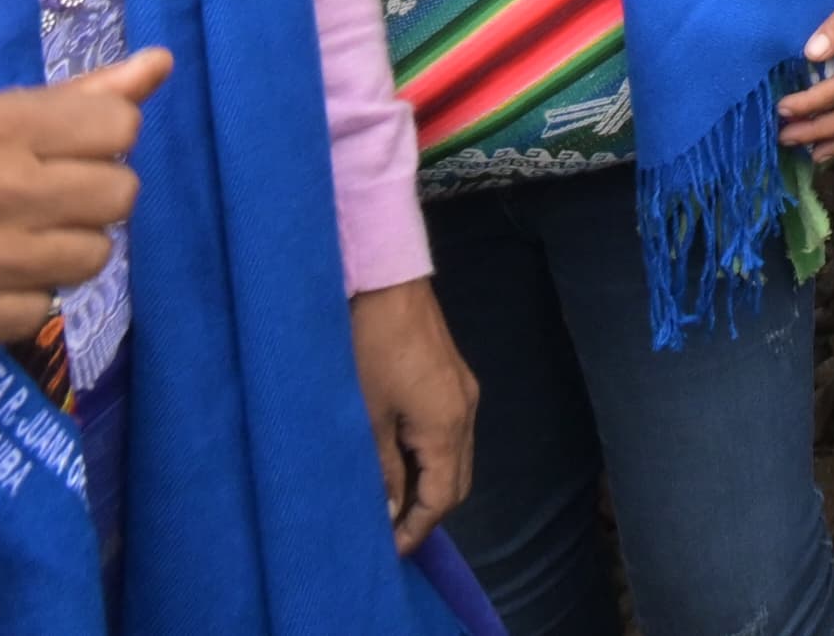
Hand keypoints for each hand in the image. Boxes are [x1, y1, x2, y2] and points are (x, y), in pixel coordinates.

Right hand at [0, 49, 169, 348]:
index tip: (73, 152)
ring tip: (18, 240)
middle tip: (49, 200)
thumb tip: (162, 65)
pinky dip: (25, 299)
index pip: (120, 128)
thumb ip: (77, 96)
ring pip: (93, 257)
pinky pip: (45, 311)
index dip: (107, 142)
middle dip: (94, 199)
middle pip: (120, 196)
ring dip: (65, 251)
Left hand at [345, 279, 477, 553]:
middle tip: (389, 533)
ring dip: (429, 484)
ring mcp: (464, 393)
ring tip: (391, 501)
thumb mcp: (366, 416)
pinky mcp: (454, 378)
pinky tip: (400, 460)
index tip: (388, 551)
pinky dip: (430, 457)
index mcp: (447, 426)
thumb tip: (390, 512)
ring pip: (457, 457)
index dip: (416, 529)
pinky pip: (451, 433)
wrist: (387, 282)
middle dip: (427, 512)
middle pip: (457, 481)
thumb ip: (381, 469)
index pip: (442, 497)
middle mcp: (467, 413)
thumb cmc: (369, 349)